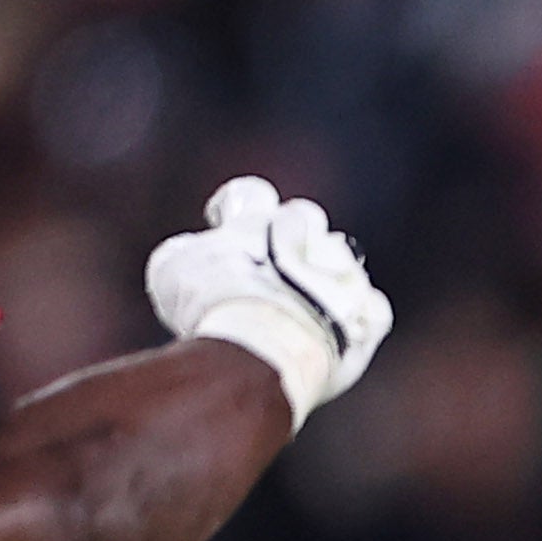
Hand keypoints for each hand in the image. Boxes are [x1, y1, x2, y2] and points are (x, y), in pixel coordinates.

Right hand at [146, 177, 391, 428]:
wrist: (264, 350)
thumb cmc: (211, 308)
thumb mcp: (171, 270)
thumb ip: (189, 251)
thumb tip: (198, 252)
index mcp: (256, 219)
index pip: (251, 191)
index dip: (237, 207)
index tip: (226, 226)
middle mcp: (307, 236)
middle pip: (304, 217)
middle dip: (289, 240)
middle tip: (269, 276)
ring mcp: (344, 273)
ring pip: (341, 261)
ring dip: (323, 281)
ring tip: (299, 315)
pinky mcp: (369, 315)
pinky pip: (371, 306)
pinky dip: (355, 320)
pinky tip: (333, 335)